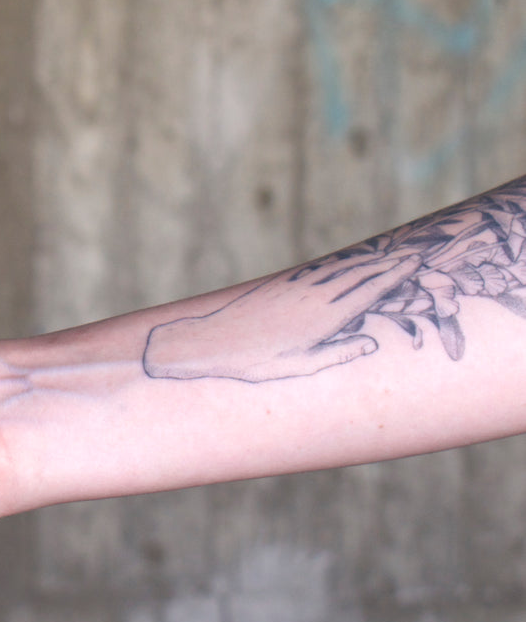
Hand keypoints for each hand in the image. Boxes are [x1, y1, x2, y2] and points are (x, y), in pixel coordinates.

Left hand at [143, 252, 422, 381]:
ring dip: (364, 261)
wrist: (206, 342)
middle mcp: (312, 297)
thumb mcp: (299, 368)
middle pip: (358, 275)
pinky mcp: (278, 288)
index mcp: (323, 318)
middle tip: (415, 253)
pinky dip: (336, 265)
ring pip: (337, 270)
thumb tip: (374, 343)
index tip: (415, 262)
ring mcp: (294, 289)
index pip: (368, 291)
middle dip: (386, 265)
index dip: (393, 276)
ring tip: (387, 254)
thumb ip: (338, 355)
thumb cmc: (253, 366)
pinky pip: (315, 272)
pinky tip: (343, 264)